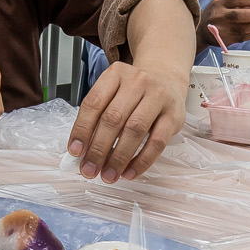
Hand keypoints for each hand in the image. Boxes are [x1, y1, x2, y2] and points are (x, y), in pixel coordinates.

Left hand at [68, 61, 186, 182]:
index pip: (93, 103)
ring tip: (108, 175)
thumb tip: (82, 151)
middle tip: (89, 169)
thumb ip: (97, 117)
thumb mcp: (113, 93)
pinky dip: (142, 161)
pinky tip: (130, 172)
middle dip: (98, 149)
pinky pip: (157, 142)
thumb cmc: (134, 92)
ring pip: (135, 130)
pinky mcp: (173, 115)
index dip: (82, 129)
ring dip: (118, 158)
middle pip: (113, 118)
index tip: (75, 151)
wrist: (167, 79)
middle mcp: (137, 82)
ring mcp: (158, 97)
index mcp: (115, 75)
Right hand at [201, 0, 249, 46]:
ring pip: (244, 28)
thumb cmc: (218, 13)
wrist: (201, 30)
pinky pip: (245, 37)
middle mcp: (219, 15)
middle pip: (241, 15)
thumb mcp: (226, 2)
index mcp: (219, 2)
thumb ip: (246, 1)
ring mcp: (222, 29)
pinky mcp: (226, 39)